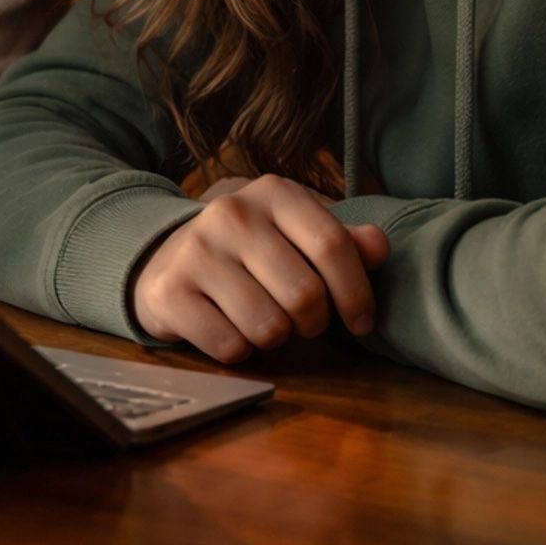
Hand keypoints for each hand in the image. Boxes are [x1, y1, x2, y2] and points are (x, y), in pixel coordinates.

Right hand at [132, 174, 389, 363]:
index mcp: (273, 193)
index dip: (357, 293)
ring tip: (265, 323)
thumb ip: (342, 241)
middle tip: (305, 323)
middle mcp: (232, 214)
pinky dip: (240, 351)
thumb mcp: (297, 234)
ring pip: (268, 328)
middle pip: (305, 295)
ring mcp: (196, 251)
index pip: (333, 246)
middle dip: (315, 324)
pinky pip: (229, 347)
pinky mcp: (170, 292)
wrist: (166, 257)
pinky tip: (231, 330)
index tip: (361, 322)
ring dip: (276, 339)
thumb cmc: (250, 250)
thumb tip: (379, 247)